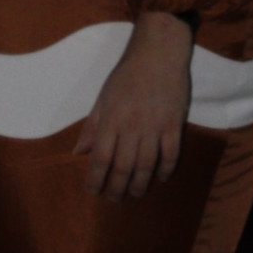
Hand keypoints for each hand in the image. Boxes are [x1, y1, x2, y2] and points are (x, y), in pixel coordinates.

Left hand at [74, 10, 193, 199]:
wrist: (158, 53)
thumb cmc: (126, 74)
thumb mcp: (103, 97)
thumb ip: (92, 126)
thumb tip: (79, 152)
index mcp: (111, 120)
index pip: (101, 158)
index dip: (96, 179)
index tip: (94, 191)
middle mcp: (132, 127)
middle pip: (123, 167)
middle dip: (117, 188)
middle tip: (114, 199)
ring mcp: (155, 127)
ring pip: (147, 166)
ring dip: (140, 184)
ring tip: (134, 194)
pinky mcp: (174, 124)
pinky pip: (171, 154)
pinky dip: (165, 170)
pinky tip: (160, 179)